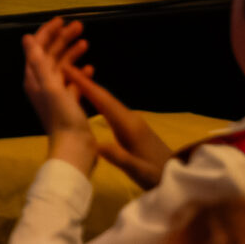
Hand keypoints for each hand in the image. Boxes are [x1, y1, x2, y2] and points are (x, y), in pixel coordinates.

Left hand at [22, 16, 98, 173]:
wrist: (74, 148)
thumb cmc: (62, 116)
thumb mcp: (49, 86)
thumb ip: (37, 62)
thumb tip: (26, 38)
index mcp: (34, 78)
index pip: (38, 48)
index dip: (48, 32)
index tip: (62, 20)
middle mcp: (42, 84)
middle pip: (51, 55)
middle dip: (63, 39)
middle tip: (80, 26)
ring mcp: (56, 94)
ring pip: (63, 67)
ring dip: (72, 54)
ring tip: (86, 42)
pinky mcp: (68, 104)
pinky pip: (73, 83)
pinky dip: (80, 73)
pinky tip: (91, 67)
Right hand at [68, 65, 170, 188]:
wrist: (180, 177)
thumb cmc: (158, 176)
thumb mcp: (139, 171)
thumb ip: (119, 157)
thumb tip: (95, 144)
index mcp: (129, 126)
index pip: (103, 100)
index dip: (85, 84)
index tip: (67, 68)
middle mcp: (131, 118)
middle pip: (105, 96)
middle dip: (85, 82)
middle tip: (64, 68)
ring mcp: (134, 122)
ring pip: (109, 101)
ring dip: (91, 90)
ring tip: (73, 80)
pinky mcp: (135, 128)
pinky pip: (112, 108)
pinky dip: (99, 99)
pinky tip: (93, 100)